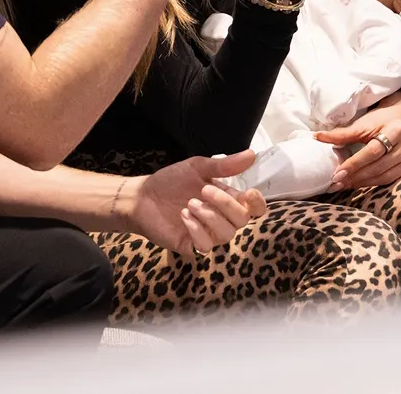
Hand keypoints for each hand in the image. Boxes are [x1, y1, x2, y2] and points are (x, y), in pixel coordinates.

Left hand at [122, 150, 267, 254]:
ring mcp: (208, 234)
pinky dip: (196, 229)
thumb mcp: (197, 167)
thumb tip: (252, 154)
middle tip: (203, 190)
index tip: (249, 193)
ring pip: (226, 234)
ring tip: (190, 204)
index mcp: (227, 199)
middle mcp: (221, 218)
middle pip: (242, 220)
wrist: (143, 196)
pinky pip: (206, 245)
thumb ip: (224, 165)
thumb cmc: (171, 181)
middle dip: (225, 204)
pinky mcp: (192, 245)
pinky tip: (184, 216)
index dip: (257, 204)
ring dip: (210, 216)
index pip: (254, 208)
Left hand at [316, 92, 400, 190]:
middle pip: (379, 166)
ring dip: (363, 183)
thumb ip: (342, 134)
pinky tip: (360, 184)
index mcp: (398, 129)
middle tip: (337, 183)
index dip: (354, 164)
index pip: (373, 151)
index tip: (337, 173)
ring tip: (345, 185)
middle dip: (356, 176)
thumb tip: (317, 137)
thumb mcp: (363, 124)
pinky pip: (393, 179)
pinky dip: (374, 183)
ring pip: (386, 176)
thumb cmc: (380, 120)